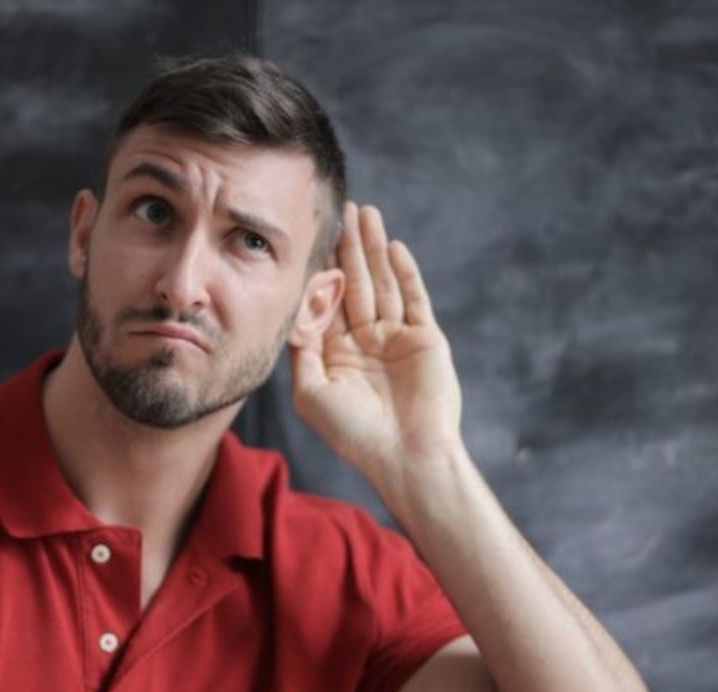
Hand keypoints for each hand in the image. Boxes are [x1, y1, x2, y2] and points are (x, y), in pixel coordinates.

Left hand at [290, 201, 463, 480]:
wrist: (407, 456)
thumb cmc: (354, 433)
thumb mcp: (311, 393)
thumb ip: (301, 351)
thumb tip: (291, 311)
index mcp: (338, 353)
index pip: (327, 301)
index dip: (321, 269)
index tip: (310, 236)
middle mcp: (367, 341)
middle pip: (357, 283)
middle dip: (349, 247)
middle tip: (343, 209)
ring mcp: (397, 338)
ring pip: (385, 284)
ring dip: (375, 249)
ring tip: (367, 213)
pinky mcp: (426, 339)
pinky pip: (415, 299)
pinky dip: (405, 273)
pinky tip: (394, 247)